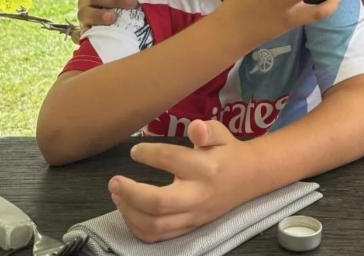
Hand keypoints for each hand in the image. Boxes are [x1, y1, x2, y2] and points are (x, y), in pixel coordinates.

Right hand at [74, 0, 137, 41]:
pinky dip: (82, 34)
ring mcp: (84, 17)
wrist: (120, 27)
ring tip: (113, 17)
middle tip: (133, 2)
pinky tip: (92, 34)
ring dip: (99, 15)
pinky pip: (78, 34)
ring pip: (85, 13)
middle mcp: (87, 0)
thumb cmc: (121, 3)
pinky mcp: (83, 33)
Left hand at [108, 120, 254, 241]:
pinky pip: (159, 236)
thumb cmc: (228, 152)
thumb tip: (195, 127)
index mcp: (206, 168)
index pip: (171, 160)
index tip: (135, 150)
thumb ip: (207, 130)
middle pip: (159, 203)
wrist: (249, 178)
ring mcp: (193, 215)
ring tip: (117, 195)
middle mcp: (199, 195)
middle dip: (130, 193)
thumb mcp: (222, 134)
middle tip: (113, 181)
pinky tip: (129, 211)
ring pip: (155, 225)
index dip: (148, 153)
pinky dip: (138, 228)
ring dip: (129, 212)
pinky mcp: (190, 227)